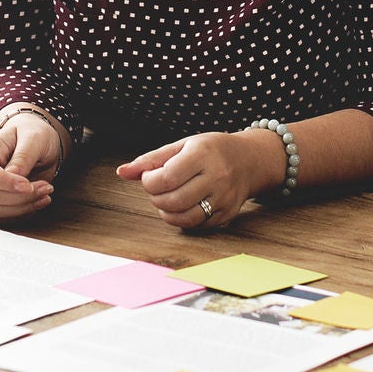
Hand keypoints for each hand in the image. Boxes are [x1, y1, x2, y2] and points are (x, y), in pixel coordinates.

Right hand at [0, 109, 63, 221]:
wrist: (38, 142)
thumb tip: (13, 176)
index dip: (4, 182)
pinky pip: (3, 218)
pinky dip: (22, 214)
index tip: (27, 185)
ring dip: (22, 208)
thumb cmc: (33, 135)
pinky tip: (39, 202)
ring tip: (45, 195)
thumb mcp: (34, 137)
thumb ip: (23, 156)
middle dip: (19, 197)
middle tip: (46, 187)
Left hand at [117, 131, 279, 230]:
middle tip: (158, 189)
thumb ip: (151, 159)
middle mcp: (217, 176)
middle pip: (173, 200)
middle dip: (156, 198)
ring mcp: (224, 197)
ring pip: (185, 217)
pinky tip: (183, 207)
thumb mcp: (183, 145)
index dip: (149, 181)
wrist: (250, 160)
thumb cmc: (212, 150)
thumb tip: (122, 172)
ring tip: (168, 199)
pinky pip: (198, 226)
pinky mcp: (228, 213)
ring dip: (167, 212)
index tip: (150, 176)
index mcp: (203, 154)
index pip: (166, 178)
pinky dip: (183, 220)